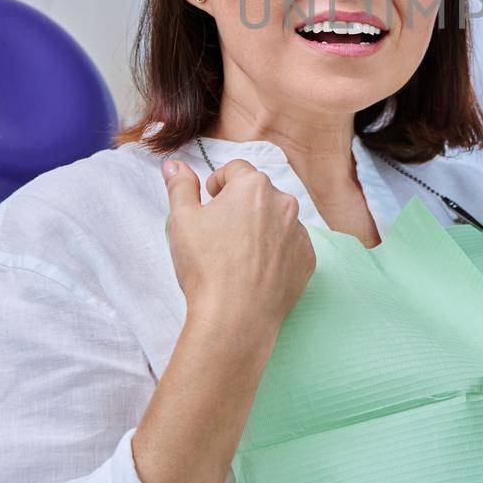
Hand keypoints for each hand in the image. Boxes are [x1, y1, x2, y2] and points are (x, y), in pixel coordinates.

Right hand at [162, 158, 315, 330]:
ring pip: (275, 220)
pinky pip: (289, 246)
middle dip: (239, 206)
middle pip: (258, 194)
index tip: (209, 203)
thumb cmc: (206, 267)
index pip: (235, 170)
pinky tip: (254, 272)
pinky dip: (275, 253)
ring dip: (259, 228)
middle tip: (219, 234)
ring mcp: (300, 232)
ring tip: (237, 256)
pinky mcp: (307, 259)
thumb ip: (180, 186)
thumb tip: (175, 164)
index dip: (218, 184)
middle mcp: (284, 202)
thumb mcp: (182, 220)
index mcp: (254, 186)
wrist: (235, 318)